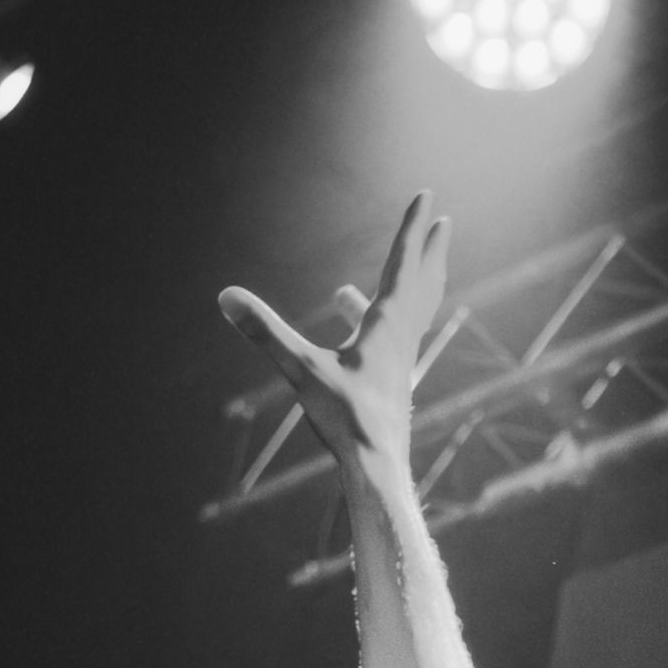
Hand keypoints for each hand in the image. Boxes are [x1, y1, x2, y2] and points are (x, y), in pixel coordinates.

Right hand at [218, 190, 450, 475]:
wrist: (377, 469)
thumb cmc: (347, 420)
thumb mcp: (301, 371)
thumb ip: (265, 332)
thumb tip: (225, 296)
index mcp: (386, 326)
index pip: (402, 265)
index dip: (412, 229)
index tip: (427, 198)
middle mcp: (401, 339)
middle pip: (422, 283)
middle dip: (429, 251)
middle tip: (443, 223)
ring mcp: (400, 363)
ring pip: (412, 313)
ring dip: (407, 286)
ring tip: (380, 279)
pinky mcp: (392, 384)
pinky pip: (396, 340)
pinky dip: (385, 324)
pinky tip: (361, 332)